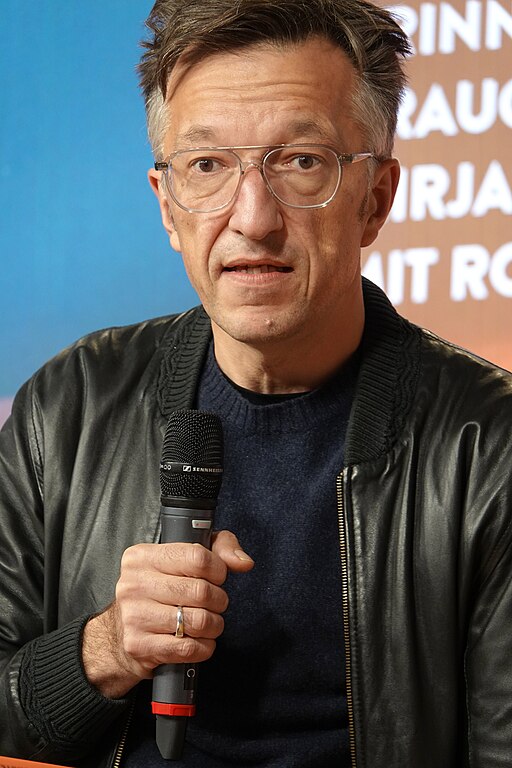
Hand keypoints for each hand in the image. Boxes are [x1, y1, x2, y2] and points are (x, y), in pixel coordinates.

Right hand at [82, 530, 253, 697]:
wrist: (118, 635)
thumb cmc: (159, 591)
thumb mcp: (182, 558)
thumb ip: (219, 548)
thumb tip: (244, 562)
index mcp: (143, 556)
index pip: (197, 557)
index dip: (218, 570)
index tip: (217, 577)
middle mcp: (134, 583)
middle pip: (201, 591)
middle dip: (219, 600)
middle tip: (215, 603)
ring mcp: (134, 615)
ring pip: (199, 621)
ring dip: (214, 625)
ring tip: (208, 622)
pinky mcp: (139, 645)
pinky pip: (189, 648)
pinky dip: (204, 647)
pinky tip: (198, 640)